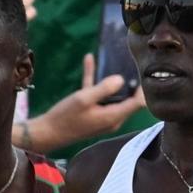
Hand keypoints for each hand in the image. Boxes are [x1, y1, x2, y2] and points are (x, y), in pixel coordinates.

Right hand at [27, 54, 145, 151]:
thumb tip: (121, 79)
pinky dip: (94, 79)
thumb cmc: (66, 116)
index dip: (143, 89)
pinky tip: (89, 60)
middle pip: (129, 99)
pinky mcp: (92, 111)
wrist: (47, 132)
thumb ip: (104, 89)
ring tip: (117, 60)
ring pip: (112, 95)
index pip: (138, 104)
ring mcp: (102, 115)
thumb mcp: (84, 99)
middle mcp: (112, 117)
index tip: (144, 72)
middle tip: (135, 64)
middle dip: (132, 83)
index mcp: (114, 116)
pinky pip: (96, 94)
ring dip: (112, 79)